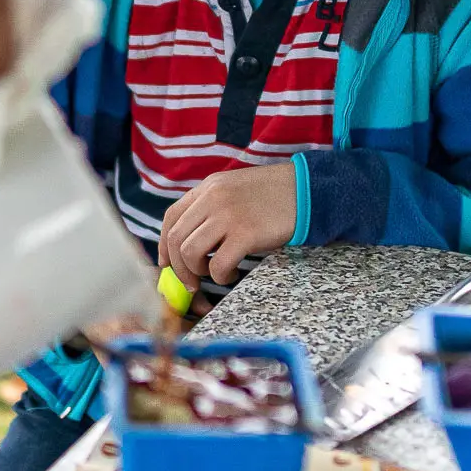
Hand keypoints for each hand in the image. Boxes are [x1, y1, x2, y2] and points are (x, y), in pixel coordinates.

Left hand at [158, 164, 296, 290]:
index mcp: (208, 187)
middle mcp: (212, 198)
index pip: (171, 218)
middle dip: (178, 268)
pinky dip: (220, 276)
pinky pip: (217, 265)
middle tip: (191, 282)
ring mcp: (227, 215)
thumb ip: (211, 207)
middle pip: (176, 239)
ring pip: (190, 253)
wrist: (307, 190)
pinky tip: (232, 273)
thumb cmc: (273, 196)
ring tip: (215, 274)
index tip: (168, 263)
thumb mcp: (234, 190)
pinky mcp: (245, 234)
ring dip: (197, 272)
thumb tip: (191, 239)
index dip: (164, 245)